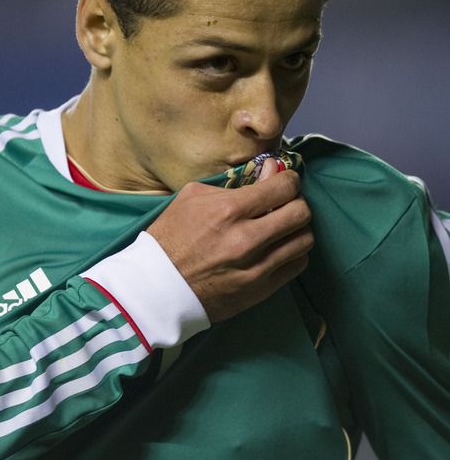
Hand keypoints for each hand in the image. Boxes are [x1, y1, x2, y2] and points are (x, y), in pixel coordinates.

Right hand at [147, 161, 312, 322]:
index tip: (284, 182)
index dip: (289, 180)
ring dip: (297, 229)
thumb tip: (272, 169)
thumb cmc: (170, 238)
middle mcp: (246, 239)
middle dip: (296, 203)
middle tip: (284, 205)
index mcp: (228, 211)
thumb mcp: (192, 198)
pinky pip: (297, 265)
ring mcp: (255, 268)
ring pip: (304, 240)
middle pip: (301, 212)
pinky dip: (293, 253)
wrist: (155, 287)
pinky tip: (278, 249)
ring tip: (281, 228)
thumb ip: (235, 182)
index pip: (284, 187)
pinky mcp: (260, 290)